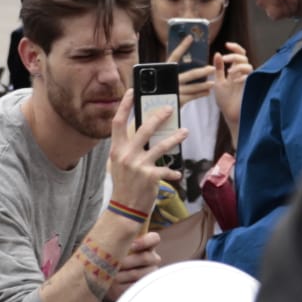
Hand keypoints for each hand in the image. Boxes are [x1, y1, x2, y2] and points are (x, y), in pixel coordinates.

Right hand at [106, 90, 186, 212]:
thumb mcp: (120, 164)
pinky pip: (166, 169)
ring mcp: (138, 165)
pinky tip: (176, 174)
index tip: (131, 91)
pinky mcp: (150, 176)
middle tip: (169, 109)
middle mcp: (125, 155)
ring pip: (161, 145)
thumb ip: (129, 148)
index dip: (124, 106)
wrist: (124, 209)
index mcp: (116, 150)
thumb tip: (144, 132)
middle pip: (143, 129)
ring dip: (175, 137)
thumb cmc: (125, 185)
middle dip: (158, 117)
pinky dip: (172, 172)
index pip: (118, 123)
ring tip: (184, 131)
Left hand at [107, 231, 162, 301]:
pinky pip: (134, 287)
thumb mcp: (111, 242)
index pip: (154, 239)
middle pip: (146, 257)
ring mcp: (148, 273)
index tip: (132, 245)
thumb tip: (113, 218)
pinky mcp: (141, 287)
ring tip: (109, 274)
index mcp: (146, 244)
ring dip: (122, 274)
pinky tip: (112, 284)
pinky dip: (121, 286)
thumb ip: (116, 233)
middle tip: (115, 263)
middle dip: (128, 261)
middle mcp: (151, 258)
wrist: (103, 277)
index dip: (145, 241)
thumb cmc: (108, 254)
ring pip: (139, 274)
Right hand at [165, 35, 218, 105]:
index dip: (182, 46)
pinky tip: (207, 92)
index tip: (190, 37)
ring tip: (212, 82)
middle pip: (191, 74)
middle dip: (203, 71)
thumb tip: (174, 51)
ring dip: (205, 84)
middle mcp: (170, 80)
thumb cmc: (159, 91)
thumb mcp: (162, 78)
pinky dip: (201, 94)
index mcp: (165, 70)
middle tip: (212, 68)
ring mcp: (175, 90)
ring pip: (194, 86)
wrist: (153, 108)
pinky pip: (193, 96)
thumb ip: (168, 69)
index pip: (175, 55)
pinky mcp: (179, 100)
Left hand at [212, 41, 252, 132]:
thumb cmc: (225, 101)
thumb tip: (217, 53)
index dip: (235, 48)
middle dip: (234, 55)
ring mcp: (248, 79)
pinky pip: (251, 74)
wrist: (230, 115)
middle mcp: (243, 73)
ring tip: (229, 73)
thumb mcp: (218, 82)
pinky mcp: (251, 85)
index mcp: (235, 71)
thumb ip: (218, 68)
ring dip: (238, 65)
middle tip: (224, 59)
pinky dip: (242, 74)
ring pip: (248, 65)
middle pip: (244, 57)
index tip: (226, 44)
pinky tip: (235, 80)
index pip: (238, 55)